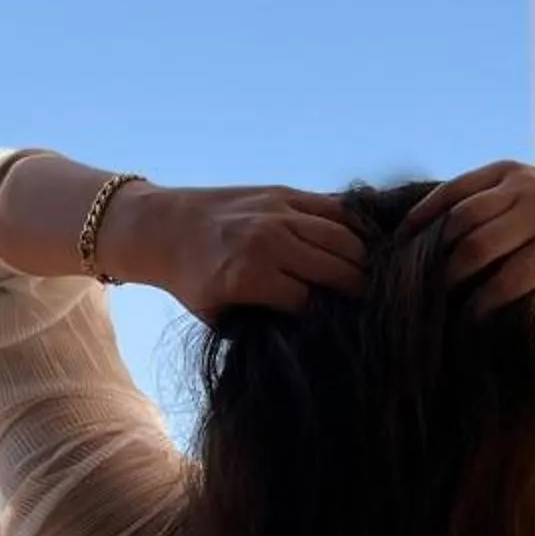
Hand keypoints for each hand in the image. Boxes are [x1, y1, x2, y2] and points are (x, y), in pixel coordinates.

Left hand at [100, 182, 367, 321]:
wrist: (163, 227)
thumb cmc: (190, 280)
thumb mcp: (216, 316)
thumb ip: (256, 327)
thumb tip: (303, 342)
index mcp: (249, 278)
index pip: (311, 303)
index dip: (330, 319)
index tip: (344, 329)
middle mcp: (267, 242)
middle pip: (336, 269)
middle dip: (357, 291)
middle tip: (372, 306)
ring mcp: (278, 213)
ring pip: (343, 238)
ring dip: (363, 260)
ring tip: (372, 278)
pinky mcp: (283, 193)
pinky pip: (333, 209)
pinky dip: (353, 227)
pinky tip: (363, 245)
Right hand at [402, 160, 534, 316]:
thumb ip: (526, 302)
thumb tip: (474, 325)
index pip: (509, 279)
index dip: (479, 304)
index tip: (460, 321)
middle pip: (479, 243)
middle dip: (450, 274)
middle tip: (433, 295)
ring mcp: (520, 184)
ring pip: (463, 213)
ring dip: (435, 243)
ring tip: (416, 266)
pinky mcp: (504, 168)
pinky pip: (457, 186)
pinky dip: (429, 208)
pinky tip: (409, 230)